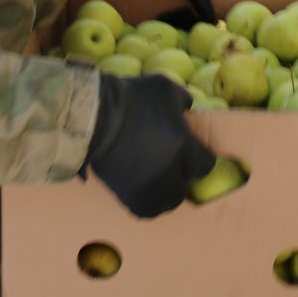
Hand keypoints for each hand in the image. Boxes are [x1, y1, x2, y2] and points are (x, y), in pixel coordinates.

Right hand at [83, 73, 215, 217]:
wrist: (93, 116)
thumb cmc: (131, 97)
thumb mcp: (164, 86)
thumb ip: (183, 99)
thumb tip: (189, 109)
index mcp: (182, 144)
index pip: (205, 165)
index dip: (200, 159)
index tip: (192, 154)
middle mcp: (168, 170)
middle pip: (185, 188)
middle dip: (181, 178)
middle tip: (172, 166)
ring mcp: (147, 186)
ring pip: (166, 203)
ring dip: (165, 193)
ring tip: (156, 180)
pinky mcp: (127, 195)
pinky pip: (144, 209)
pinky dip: (147, 201)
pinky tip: (142, 187)